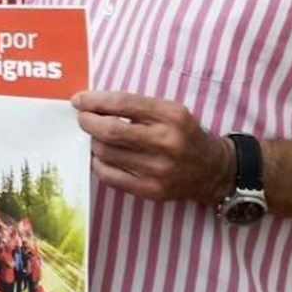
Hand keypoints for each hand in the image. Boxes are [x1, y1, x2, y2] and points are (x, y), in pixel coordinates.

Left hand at [72, 89, 235, 203]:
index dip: (94, 101)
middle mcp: (167, 143)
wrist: (213, 171)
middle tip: (82, 118)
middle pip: (110, 131)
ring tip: (97, 137)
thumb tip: (92, 104)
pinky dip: (99, 163)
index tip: (78, 100)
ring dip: (93, 142)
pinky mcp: (151, 191)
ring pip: (106, 153)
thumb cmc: (183, 135)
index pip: (123, 104)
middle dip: (87, 121)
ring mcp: (159, 170)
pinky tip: (103, 156)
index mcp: (172, 116)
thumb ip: (136, 105)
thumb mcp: (170, 111)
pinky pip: (109, 176)